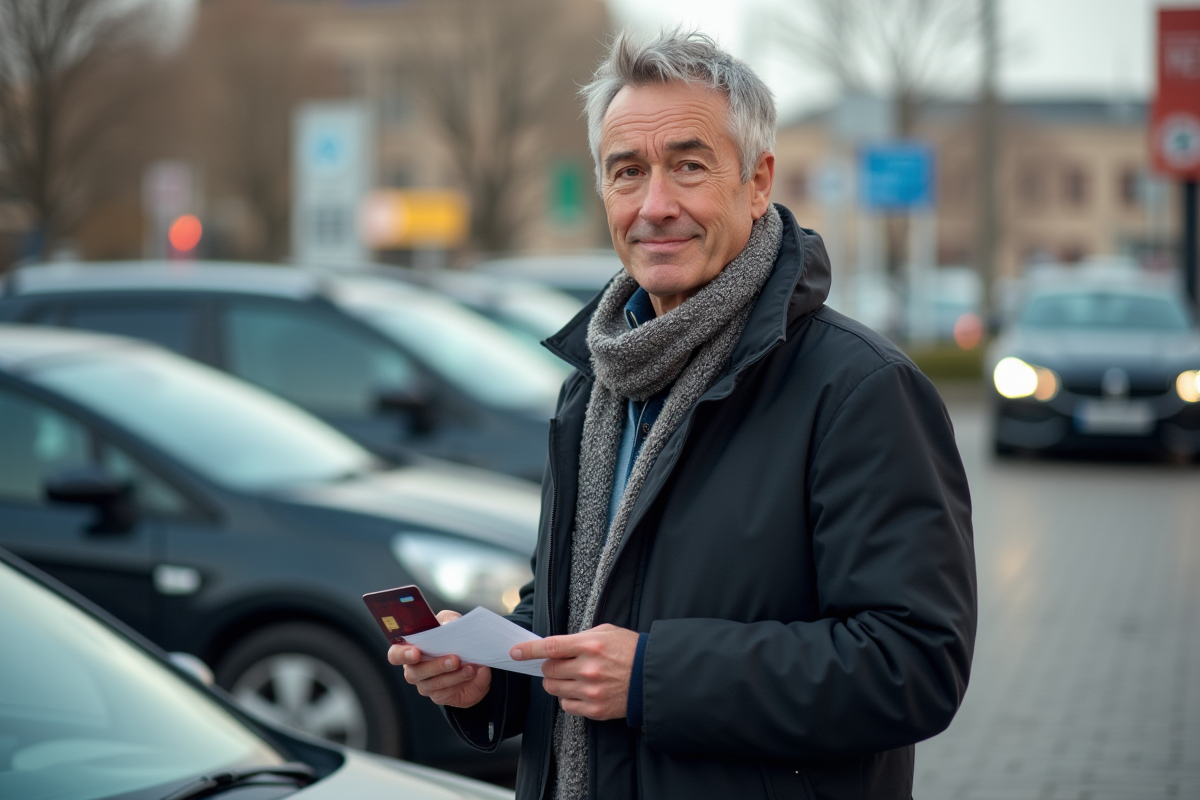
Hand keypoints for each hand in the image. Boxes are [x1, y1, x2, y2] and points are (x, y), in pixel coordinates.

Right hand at [388, 610, 491, 707]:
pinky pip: (446, 691)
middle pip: (415, 671)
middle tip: (454, 659)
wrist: (475, 663)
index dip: (402, 654)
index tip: (416, 652)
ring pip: (434, 682)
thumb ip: (448, 620)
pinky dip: (460, 680)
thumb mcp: (453, 623)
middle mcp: (413, 668)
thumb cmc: (455, 640)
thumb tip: (448, 625)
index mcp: (410, 649)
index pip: (395, 655)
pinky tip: (470, 672)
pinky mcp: (439, 695)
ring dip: (454, 674)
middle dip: (436, 665)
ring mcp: (425, 684)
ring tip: (469, 666)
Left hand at [510, 624, 638, 720]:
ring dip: (557, 681)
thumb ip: (580, 637)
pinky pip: (566, 705)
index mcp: (590, 645)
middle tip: (561, 663)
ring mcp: (591, 691)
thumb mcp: (607, 632)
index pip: (550, 647)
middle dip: (550, 666)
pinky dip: (568, 697)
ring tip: (572, 677)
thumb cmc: (630, 650)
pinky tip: (581, 690)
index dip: (528, 650)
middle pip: (548, 669)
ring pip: (553, 688)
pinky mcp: (594, 709)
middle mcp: (588, 669)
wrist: (653, 677)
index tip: (515, 652)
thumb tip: (555, 646)